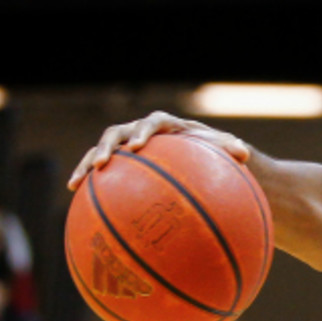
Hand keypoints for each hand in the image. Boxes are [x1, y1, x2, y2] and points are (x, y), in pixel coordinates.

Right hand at [67, 110, 248, 190]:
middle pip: (118, 133)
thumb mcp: (225, 152)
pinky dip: (88, 183)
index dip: (143, 131)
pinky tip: (76, 198)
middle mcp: (142, 133)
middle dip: (108, 146)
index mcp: (167, 125)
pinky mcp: (121, 165)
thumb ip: (231, 149)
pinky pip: (102, 172)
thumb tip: (245, 153)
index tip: (138, 146)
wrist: (203, 162)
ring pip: (102, 150)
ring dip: (88, 163)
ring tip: (76, 181)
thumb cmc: (215, 156)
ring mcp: (128, 148)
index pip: (153, 122)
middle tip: (103, 162)